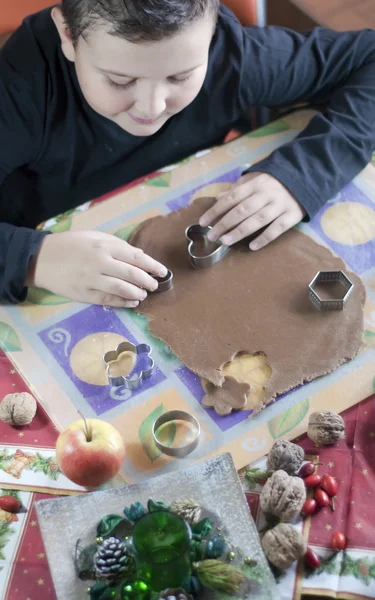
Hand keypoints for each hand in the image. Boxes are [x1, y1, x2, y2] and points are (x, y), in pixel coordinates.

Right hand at [26, 231, 167, 307]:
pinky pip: (108, 300)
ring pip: (122, 289)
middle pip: (131, 274)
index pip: (136, 257)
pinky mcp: (84, 294)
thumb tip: (139, 256)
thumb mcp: (95, 237)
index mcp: (104, 246)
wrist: (42, 259)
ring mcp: (91, 280)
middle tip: (154, 285)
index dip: (152, 265)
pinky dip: (123, 303)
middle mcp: (100, 262)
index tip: (163, 271)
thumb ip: (117, 246)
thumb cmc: (72, 245)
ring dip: (137, 293)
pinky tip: (132, 303)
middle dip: (147, 281)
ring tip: (143, 295)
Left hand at [199, 172, 305, 249]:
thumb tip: (218, 198)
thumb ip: (238, 189)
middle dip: (224, 224)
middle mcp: (266, 194)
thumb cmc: (274, 182)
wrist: (305, 178)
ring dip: (240, 232)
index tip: (204, 222)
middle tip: (212, 236)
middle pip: (242, 210)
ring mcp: (280, 205)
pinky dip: (264, 238)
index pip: (231, 198)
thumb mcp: (255, 180)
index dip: (216, 210)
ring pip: (257, 220)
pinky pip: (277, 229)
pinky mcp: (292, 215)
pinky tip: (252, 246)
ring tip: (226, 241)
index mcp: (255, 184)